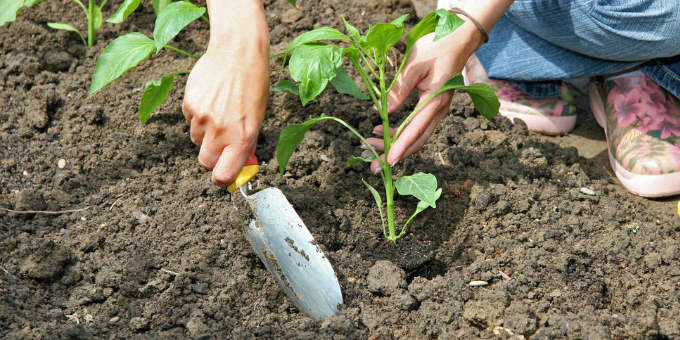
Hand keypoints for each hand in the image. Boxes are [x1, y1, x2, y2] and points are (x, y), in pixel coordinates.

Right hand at [182, 37, 268, 185]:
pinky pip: (190, 119)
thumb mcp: (258, 117)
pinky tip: (211, 97)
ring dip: (205, 132)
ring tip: (219, 110)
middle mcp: (221, 132)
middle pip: (205, 162)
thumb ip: (247, 142)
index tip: (223, 176)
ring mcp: (203, 118)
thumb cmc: (253, 84)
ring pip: (196, 139)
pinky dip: (198, 114)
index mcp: (243, 138)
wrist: (238, 52)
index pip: (224, 175)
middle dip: (212, 156)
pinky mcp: (189, 104)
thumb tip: (240, 164)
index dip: (222, 179)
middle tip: (221, 143)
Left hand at [366, 25, 481, 173]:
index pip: (415, 130)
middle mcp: (439, 111)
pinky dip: (399, 134)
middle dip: (395, 155)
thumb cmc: (436, 47)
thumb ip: (398, 89)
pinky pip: (417, 127)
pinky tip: (380, 130)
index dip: (400, 147)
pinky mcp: (433, 108)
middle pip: (416, 141)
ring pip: (416, 137)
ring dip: (394, 145)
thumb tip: (381, 112)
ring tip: (370, 146)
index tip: (387, 161)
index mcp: (436, 101)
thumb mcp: (413, 64)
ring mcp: (437, 111)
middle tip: (374, 167)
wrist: (458, 39)